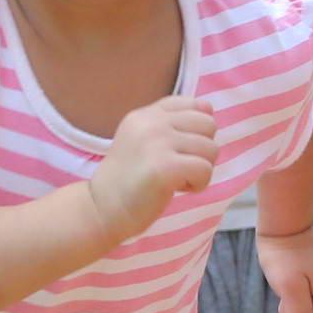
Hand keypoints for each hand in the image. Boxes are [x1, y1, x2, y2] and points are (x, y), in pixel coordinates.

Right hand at [89, 97, 219, 233]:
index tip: (178, 150)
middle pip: (209, 125)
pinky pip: (205, 170)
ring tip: (174, 179)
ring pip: (211, 149)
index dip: (197, 129)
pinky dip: (198, 185)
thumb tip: (209, 109)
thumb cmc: (128, 179)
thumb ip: (171, 123)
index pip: (195, 104)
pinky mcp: (165, 167)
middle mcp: (151, 122)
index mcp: (146, 114)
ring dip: (199, 170)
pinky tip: (176, 189)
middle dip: (202, 150)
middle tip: (179, 167)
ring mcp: (157, 142)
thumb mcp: (144, 139)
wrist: (101, 208)